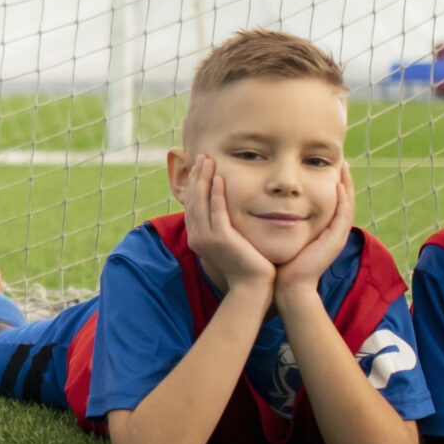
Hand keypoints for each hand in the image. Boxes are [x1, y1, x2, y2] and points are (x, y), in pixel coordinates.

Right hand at [182, 155, 275, 297]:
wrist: (252, 287)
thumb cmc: (245, 266)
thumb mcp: (229, 244)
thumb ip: (223, 227)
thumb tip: (224, 213)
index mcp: (196, 237)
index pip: (192, 204)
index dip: (194, 184)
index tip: (199, 167)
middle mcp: (196, 236)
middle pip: (193, 199)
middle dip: (196, 176)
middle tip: (202, 157)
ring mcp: (206, 238)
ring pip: (201, 201)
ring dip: (204, 178)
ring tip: (209, 161)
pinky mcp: (221, 238)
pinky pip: (217, 210)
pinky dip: (216, 193)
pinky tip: (220, 178)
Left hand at [275, 164, 354, 304]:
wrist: (290, 285)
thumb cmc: (283, 262)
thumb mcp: (287, 237)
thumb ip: (286, 223)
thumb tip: (273, 209)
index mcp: (325, 230)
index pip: (335, 203)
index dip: (335, 185)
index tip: (331, 168)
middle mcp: (334, 232)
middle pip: (345, 201)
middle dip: (345, 181)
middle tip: (343, 162)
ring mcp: (337, 236)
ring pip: (348, 205)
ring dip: (347, 185)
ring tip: (345, 167)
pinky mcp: (335, 240)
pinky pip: (343, 215)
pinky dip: (343, 199)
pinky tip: (339, 185)